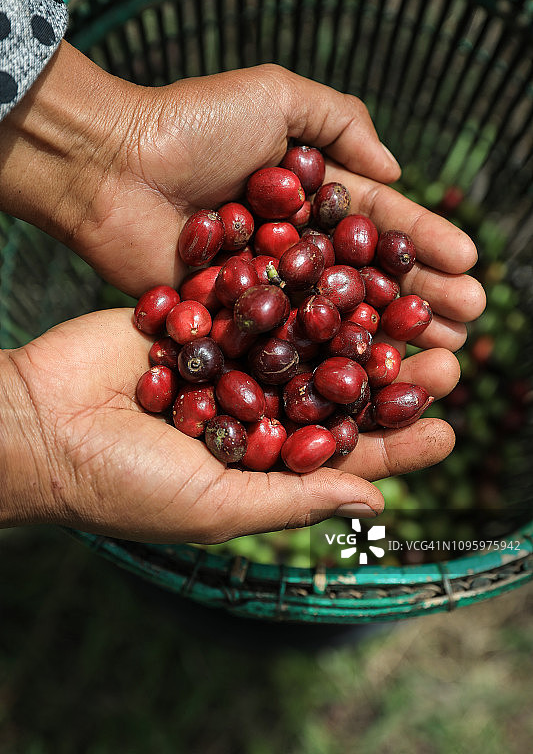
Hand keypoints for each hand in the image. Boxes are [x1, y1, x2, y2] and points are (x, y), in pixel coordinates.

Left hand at [0, 41, 483, 348]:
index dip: (423, 243)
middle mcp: (291, 246)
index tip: (468, 264)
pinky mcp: (228, 320)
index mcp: (308, 196)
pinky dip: (322, 361)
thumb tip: (396, 170)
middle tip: (467, 322)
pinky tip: (365, 377)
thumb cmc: (192, 125)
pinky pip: (283, 344)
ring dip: (386, 336)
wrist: (110, 166)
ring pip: (333, 318)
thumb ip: (344, 123)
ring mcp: (262, 287)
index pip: (377, 224)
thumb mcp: (278, 97)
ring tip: (439, 352)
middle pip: (364, 279)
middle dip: (418, 297)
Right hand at [2, 309, 459, 542]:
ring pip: (305, 338)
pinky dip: (298, 282)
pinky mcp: (200, 314)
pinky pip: (256, 296)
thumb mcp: (215, 506)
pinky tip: (344, 266)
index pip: (340, 456)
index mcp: (260, 461)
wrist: (41, 421)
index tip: (446, 432)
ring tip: (413, 310)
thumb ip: (294, 499)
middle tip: (448, 364)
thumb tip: (375, 503)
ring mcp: (226, 358)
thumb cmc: (122, 483)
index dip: (393, 446)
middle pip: (334, 390)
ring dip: (358, 325)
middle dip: (388, 379)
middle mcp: (251, 407)